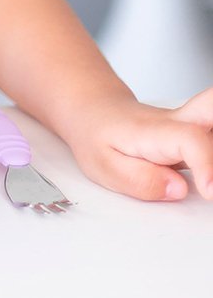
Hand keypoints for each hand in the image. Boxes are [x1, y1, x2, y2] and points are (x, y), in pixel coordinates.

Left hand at [63, 87, 212, 200]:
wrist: (95, 112)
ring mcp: (194, 124)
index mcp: (156, 131)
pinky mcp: (201, 132)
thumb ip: (139, 180)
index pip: (191, 141)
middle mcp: (181, 122)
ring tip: (210, 179)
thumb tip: (178, 189)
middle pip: (212, 104)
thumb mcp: (102, 165)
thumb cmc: (98, 137)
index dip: (208, 166)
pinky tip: (209, 176)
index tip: (210, 193)